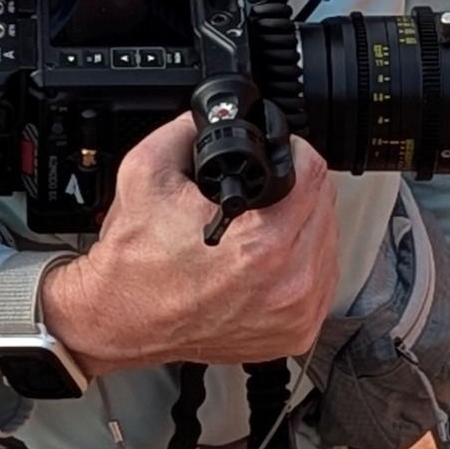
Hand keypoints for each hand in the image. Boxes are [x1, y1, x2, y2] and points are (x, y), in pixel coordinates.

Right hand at [40, 112, 337, 373]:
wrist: (119, 320)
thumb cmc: (133, 262)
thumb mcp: (147, 171)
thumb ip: (186, 129)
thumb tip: (214, 115)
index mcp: (263, 246)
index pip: (315, 173)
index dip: (295, 151)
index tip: (280, 154)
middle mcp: (289, 284)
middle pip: (326, 205)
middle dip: (298, 188)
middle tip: (265, 191)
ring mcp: (296, 314)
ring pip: (329, 242)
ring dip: (304, 225)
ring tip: (263, 224)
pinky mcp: (295, 334)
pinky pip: (322, 281)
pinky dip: (302, 264)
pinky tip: (271, 258)